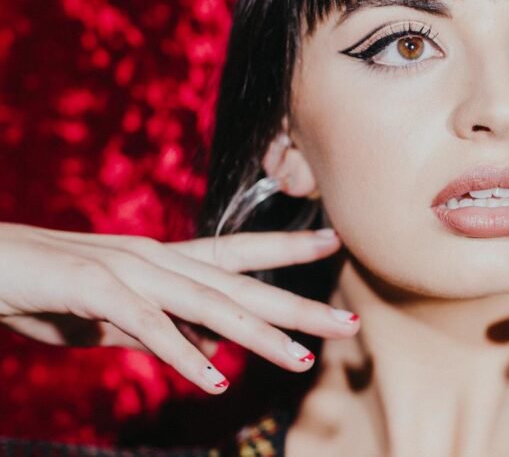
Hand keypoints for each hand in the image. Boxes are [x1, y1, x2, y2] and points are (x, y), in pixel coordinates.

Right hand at [0, 222, 358, 393]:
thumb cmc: (46, 289)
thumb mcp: (115, 315)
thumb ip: (164, 327)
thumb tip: (208, 348)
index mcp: (164, 261)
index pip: (239, 251)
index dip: (287, 248)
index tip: (334, 241)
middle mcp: (157, 259)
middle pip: (240, 285)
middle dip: (296, 305)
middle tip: (349, 322)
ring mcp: (128, 270)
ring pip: (207, 304)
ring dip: (256, 334)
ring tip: (300, 359)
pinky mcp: (94, 289)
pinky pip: (147, 326)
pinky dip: (180, 354)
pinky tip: (213, 381)